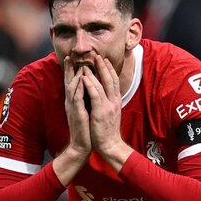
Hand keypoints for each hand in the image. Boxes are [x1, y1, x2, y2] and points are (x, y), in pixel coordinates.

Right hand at [62, 55, 92, 156]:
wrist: (81, 145)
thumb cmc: (84, 129)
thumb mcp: (83, 111)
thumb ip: (82, 100)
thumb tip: (86, 89)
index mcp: (73, 102)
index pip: (71, 82)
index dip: (70, 70)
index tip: (70, 58)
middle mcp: (71, 103)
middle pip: (68, 82)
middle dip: (68, 69)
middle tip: (69, 56)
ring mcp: (73, 108)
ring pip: (72, 88)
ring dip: (75, 76)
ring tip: (77, 64)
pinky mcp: (77, 114)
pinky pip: (77, 99)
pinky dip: (80, 88)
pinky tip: (82, 80)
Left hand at [81, 53, 131, 169]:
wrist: (110, 146)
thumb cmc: (106, 132)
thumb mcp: (109, 114)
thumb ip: (108, 103)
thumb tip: (105, 96)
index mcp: (115, 102)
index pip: (113, 81)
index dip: (109, 70)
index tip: (104, 60)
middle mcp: (114, 101)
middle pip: (110, 79)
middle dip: (104, 66)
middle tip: (98, 55)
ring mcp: (108, 106)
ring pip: (102, 84)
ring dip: (95, 72)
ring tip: (88, 62)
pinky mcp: (101, 112)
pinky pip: (95, 94)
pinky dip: (90, 84)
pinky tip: (85, 77)